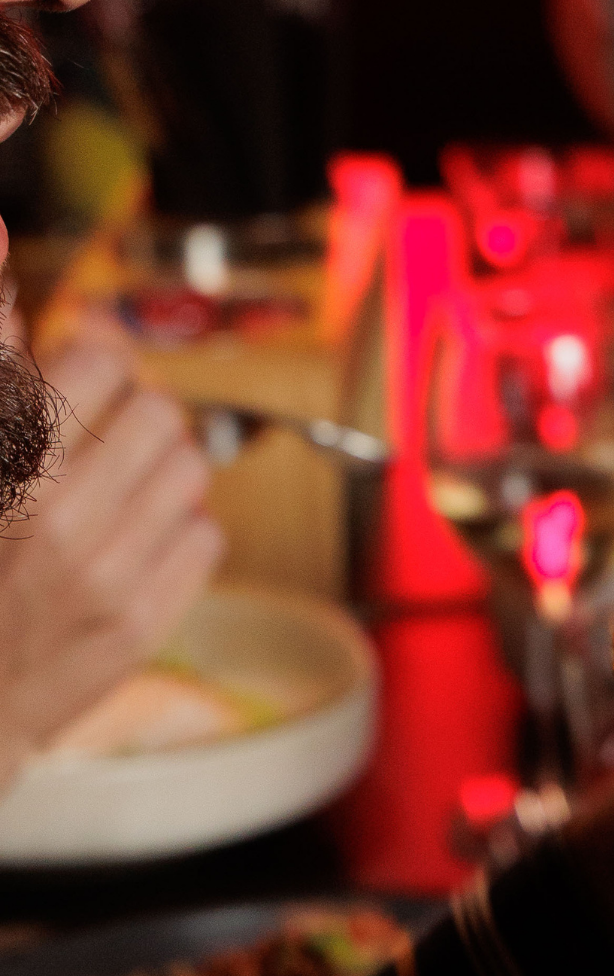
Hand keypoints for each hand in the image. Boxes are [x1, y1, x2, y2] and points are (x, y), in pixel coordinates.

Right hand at [0, 339, 222, 788]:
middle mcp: (46, 522)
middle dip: (131, 404)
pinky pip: (204, 535)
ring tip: (115, 479)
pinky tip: (130, 536)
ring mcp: (100, 580)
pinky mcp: (138, 625)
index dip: (92, 350)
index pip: (89, 363)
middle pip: (153, 408)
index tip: (81, 358)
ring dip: (159, 460)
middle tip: (101, 422)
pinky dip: (176, 525)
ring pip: (188, 466)